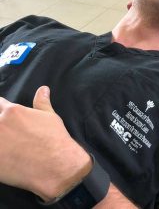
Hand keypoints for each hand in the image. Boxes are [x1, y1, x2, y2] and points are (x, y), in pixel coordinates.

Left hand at [0, 86, 90, 200]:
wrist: (56, 165)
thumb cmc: (55, 139)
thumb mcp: (50, 117)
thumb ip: (42, 102)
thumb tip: (43, 89)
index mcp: (11, 111)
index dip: (1, 111)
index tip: (4, 119)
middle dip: (0, 125)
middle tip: (6, 134)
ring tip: (5, 146)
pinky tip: (4, 157)